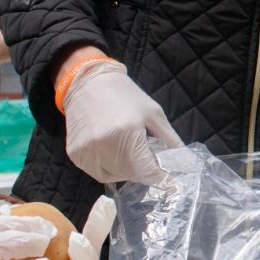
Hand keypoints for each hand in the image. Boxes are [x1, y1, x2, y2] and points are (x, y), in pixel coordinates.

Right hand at [62, 60, 180, 184]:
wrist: (89, 83)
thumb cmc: (125, 96)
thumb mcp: (153, 113)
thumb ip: (170, 139)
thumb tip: (184, 161)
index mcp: (128, 132)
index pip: (147, 169)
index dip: (159, 176)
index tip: (166, 176)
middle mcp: (105, 144)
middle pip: (131, 175)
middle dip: (144, 172)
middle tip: (148, 160)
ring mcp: (87, 151)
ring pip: (114, 176)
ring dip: (127, 171)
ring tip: (129, 153)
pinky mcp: (75, 154)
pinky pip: (97, 173)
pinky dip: (109, 170)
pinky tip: (113, 154)